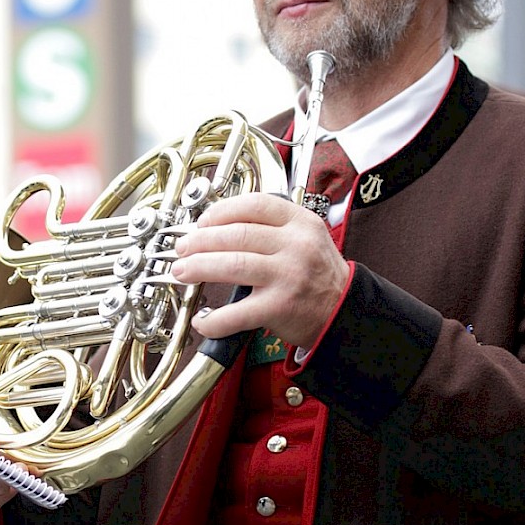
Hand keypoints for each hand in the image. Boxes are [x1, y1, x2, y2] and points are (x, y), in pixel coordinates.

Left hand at [171, 192, 348, 351]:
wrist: (342, 310)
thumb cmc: (317, 274)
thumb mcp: (305, 236)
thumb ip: (270, 226)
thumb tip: (217, 226)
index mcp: (300, 223)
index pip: (254, 205)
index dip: (221, 211)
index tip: (202, 221)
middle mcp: (295, 246)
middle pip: (236, 235)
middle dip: (200, 241)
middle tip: (182, 247)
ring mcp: (288, 276)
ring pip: (232, 265)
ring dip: (199, 268)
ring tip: (182, 272)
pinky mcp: (280, 307)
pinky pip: (237, 313)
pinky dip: (213, 319)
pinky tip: (202, 319)